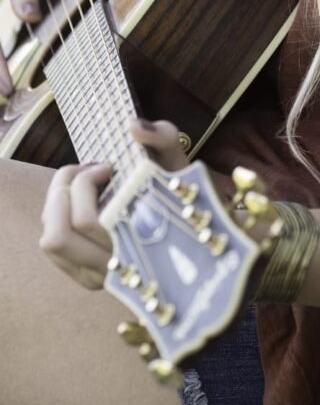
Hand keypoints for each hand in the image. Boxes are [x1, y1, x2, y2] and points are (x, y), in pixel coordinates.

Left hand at [39, 119, 188, 289]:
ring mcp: (95, 275)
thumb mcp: (176, 157)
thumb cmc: (175, 186)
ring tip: (83, 184)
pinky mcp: (81, 274)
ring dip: (58, 202)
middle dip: (65, 189)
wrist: (184, 220)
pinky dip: (57, 215)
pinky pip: (51, 246)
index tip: (108, 167)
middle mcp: (113, 268)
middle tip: (90, 171)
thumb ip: (161, 136)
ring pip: (50, 242)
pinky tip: (80, 201)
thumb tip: (134, 129)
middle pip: (59, 235)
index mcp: (136, 243)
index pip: (87, 221)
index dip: (85, 184)